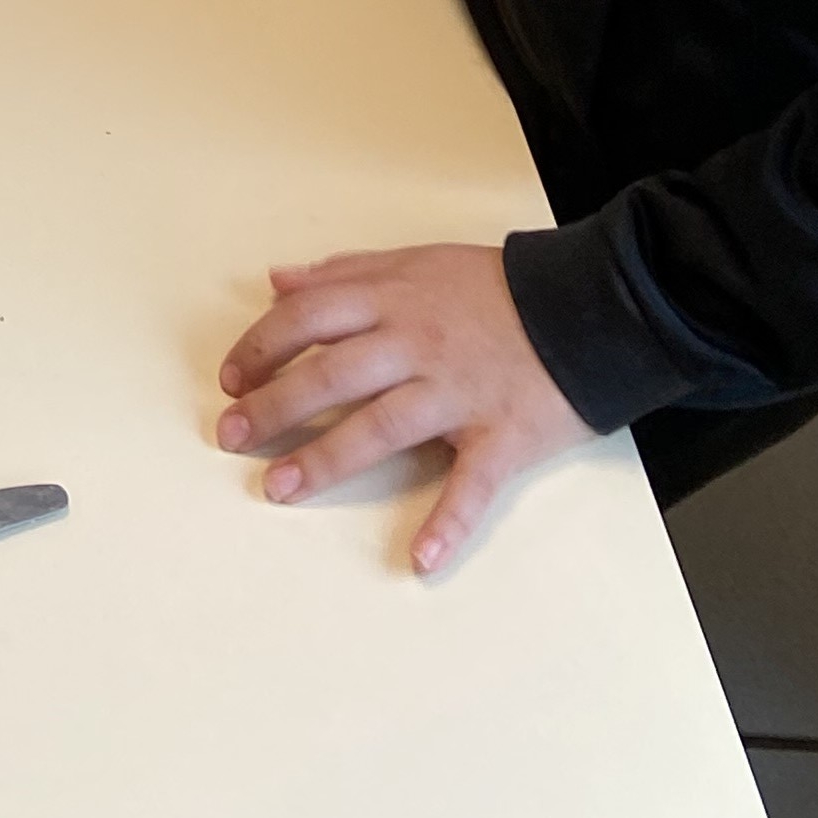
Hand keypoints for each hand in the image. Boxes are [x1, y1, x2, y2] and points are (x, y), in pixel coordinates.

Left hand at [217, 246, 591, 573]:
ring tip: (278, 487)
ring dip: (326, 459)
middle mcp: (415, 345)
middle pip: (330, 374)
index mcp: (392, 300)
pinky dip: (448, 522)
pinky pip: (472, 483)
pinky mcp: (501, 435)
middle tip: (230, 437)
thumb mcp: (416, 261)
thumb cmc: (494, 288)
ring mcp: (457, 392)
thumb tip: (278, 281)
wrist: (586, 306)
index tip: (231, 378)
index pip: (308, 318)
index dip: (261, 346)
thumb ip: (346, 272)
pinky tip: (419, 557)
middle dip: (274, 406)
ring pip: (381, 426)